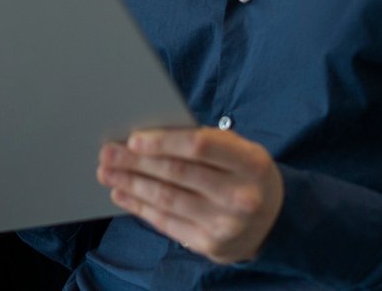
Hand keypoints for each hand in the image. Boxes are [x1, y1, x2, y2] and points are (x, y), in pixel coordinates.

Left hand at [97, 127, 284, 263]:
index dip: (164, 142)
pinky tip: (122, 193)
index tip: (134, 137)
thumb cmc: (245, 174)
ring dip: (131, 183)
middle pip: (178, 173)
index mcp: (251, 163)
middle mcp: (241, 196)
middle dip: (137, 161)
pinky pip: (167, 222)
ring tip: (107, 171)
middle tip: (108, 152)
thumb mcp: (239, 151)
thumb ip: (203, 142)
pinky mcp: (210, 245)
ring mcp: (225, 224)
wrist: (274, 220)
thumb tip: (148, 136)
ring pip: (167, 199)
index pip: (201, 147)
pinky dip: (139, 206)